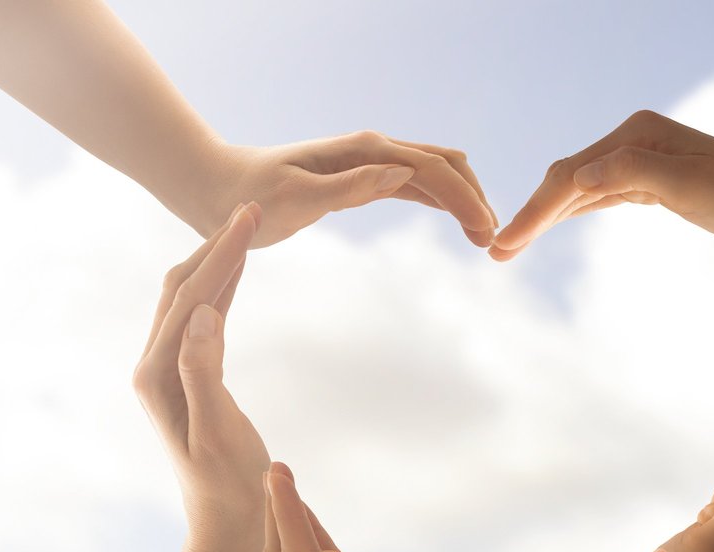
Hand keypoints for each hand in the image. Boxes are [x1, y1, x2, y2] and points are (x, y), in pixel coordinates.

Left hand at [133, 202, 270, 541]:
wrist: (224, 519)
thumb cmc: (227, 483)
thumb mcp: (218, 430)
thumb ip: (204, 372)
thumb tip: (203, 316)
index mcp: (156, 376)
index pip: (188, 299)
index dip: (219, 255)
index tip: (248, 218)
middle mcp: (153, 366)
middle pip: (181, 289)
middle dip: (214, 246)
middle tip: (252, 207)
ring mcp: (167, 369)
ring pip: (188, 298)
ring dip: (216, 260)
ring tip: (247, 223)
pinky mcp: (186, 374)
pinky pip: (201, 317)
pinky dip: (221, 286)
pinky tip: (240, 267)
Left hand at [200, 133, 497, 247]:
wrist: (221, 191)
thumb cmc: (251, 197)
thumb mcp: (297, 197)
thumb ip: (350, 186)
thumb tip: (404, 174)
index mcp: (362, 150)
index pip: (429, 168)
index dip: (462, 197)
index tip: (486, 230)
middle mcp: (371, 151)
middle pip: (442, 164)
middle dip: (472, 197)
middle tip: (493, 240)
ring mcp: (368, 165)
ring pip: (433, 175)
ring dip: (461, 200)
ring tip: (484, 238)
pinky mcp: (361, 181)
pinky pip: (413, 188)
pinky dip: (440, 202)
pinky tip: (458, 222)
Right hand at [488, 110, 713, 260]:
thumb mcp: (687, 182)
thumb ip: (631, 173)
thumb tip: (574, 180)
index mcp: (632, 136)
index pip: (569, 178)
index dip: (534, 213)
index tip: (504, 245)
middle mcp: (627, 141)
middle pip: (562, 181)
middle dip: (528, 217)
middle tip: (495, 253)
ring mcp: (632, 158)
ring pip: (572, 191)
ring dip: (540, 219)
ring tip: (507, 248)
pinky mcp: (641, 179)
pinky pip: (592, 198)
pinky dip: (565, 215)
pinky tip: (544, 229)